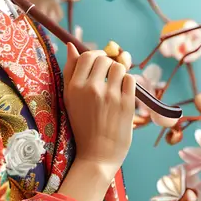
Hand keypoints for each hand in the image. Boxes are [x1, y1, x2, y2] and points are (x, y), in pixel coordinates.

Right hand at [62, 43, 135, 178]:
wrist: (97, 155)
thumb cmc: (82, 125)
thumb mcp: (69, 98)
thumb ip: (70, 71)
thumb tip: (72, 45)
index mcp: (75, 87)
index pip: (87, 56)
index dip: (95, 55)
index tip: (99, 62)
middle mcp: (92, 89)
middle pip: (104, 60)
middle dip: (107, 64)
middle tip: (108, 75)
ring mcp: (111, 96)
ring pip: (119, 67)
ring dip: (119, 72)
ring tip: (116, 84)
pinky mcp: (127, 104)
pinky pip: (131, 80)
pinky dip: (129, 82)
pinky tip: (123, 92)